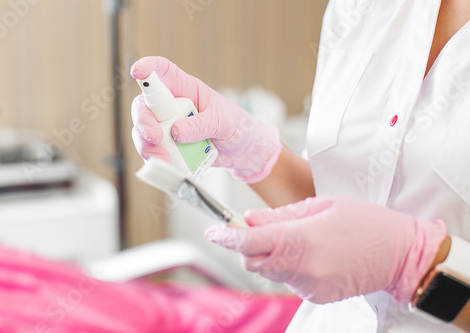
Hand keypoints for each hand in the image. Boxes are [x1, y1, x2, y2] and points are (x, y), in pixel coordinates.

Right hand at [130, 56, 281, 182]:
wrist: (240, 151)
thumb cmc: (234, 126)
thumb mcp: (222, 121)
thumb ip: (200, 125)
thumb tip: (176, 131)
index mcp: (185, 89)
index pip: (163, 72)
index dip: (148, 68)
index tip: (137, 71)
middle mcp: (171, 106)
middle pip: (143, 106)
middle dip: (144, 122)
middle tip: (155, 137)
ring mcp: (167, 126)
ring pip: (143, 131)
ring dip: (147, 145)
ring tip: (165, 158)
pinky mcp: (167, 145)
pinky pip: (151, 150)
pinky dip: (155, 158)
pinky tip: (167, 163)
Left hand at [205, 196, 446, 303]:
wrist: (400, 254)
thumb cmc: (365, 222)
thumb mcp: (321, 206)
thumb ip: (280, 215)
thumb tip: (249, 220)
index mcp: (302, 239)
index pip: (250, 241)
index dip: (227, 235)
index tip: (213, 230)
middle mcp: (302, 268)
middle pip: (253, 260)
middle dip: (247, 244)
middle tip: (258, 226)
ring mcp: (308, 285)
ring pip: (269, 270)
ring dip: (270, 254)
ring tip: (299, 236)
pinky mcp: (314, 296)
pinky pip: (287, 279)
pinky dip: (287, 265)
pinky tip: (310, 253)